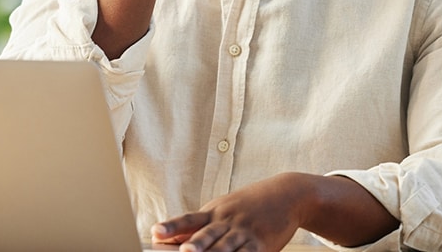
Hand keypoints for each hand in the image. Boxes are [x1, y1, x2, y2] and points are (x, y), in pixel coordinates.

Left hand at [151, 173, 306, 251]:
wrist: (286, 194)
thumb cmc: (248, 205)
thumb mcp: (222, 209)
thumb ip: (198, 226)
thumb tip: (168, 239)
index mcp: (213, 212)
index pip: (188, 219)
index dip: (171, 226)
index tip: (155, 232)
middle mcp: (227, 221)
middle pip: (208, 234)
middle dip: (195, 244)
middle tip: (184, 251)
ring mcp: (245, 232)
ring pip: (227, 246)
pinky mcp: (262, 243)